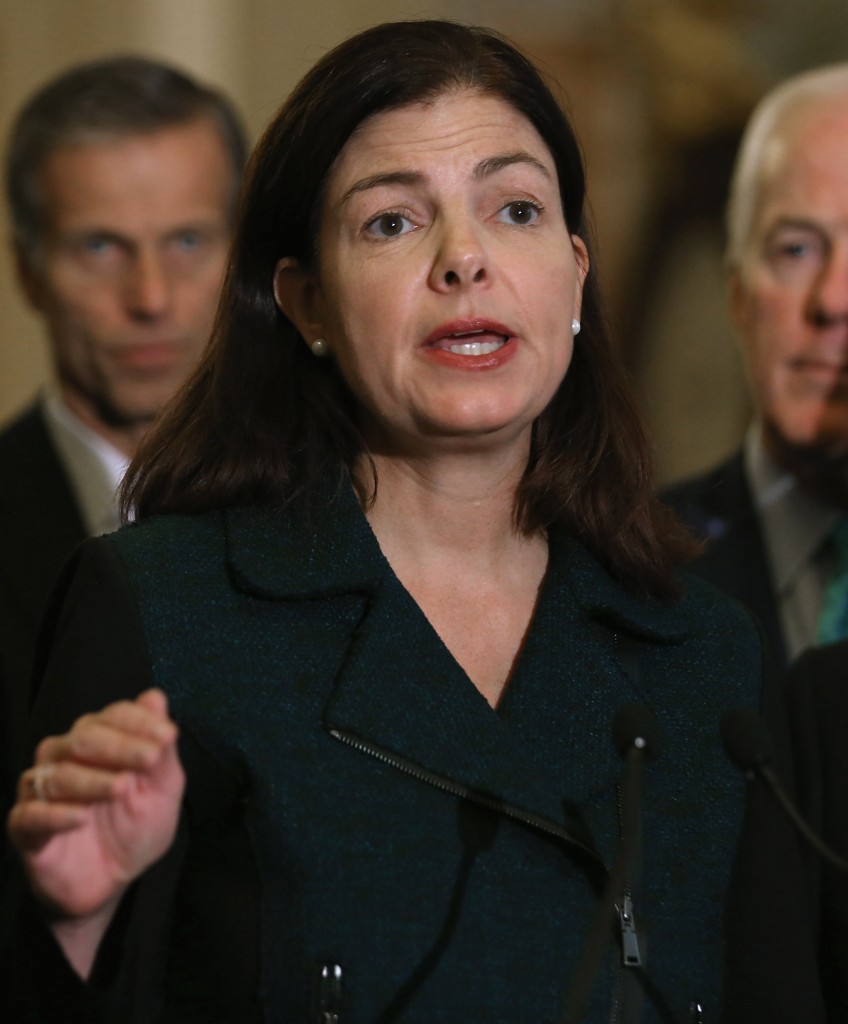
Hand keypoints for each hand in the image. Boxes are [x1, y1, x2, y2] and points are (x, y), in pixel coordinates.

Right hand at [8, 688, 184, 922]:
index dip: (140, 723)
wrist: (113, 881)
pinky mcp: (26, 826)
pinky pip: (32, 815)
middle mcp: (65, 755)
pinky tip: (81, 817)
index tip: (169, 735)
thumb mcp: (161, 790)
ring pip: (59, 774)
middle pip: (85, 738)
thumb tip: (155, 698)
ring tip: (123, 787)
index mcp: (99, 739)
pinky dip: (56, 814)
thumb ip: (160, 749)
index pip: (114, 716)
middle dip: (121, 746)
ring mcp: (42, 789)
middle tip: (151, 758)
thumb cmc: (136, 826)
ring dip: (94, 780)